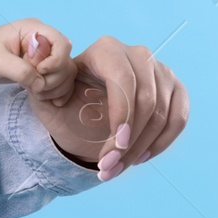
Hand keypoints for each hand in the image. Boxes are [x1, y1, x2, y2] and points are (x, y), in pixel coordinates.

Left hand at [0, 16, 75, 103]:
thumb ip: (20, 71)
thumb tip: (41, 85)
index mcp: (34, 30)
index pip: (62, 44)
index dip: (55, 61)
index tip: (38, 71)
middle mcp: (43, 40)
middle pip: (66, 61)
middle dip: (54, 78)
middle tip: (34, 88)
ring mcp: (44, 55)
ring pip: (66, 72)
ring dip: (56, 87)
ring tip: (37, 94)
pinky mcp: (41, 68)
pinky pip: (60, 79)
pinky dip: (56, 91)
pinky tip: (45, 98)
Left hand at [26, 36, 188, 180]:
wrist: (83, 109)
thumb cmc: (63, 99)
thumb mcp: (46, 93)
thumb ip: (39, 82)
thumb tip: (40, 67)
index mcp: (106, 49)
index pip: (123, 81)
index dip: (122, 115)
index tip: (114, 148)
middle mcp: (138, 54)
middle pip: (146, 100)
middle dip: (129, 140)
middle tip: (108, 167)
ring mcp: (161, 71)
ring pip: (163, 114)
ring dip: (141, 148)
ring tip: (116, 168)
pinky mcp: (175, 89)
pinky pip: (178, 119)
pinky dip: (160, 143)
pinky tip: (138, 158)